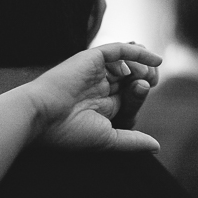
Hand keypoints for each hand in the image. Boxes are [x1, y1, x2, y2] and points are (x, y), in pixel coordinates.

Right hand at [23, 43, 161, 151]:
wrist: (40, 117)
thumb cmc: (68, 132)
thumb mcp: (107, 139)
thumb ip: (132, 140)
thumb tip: (156, 147)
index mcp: (99, 104)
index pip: (127, 95)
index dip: (141, 93)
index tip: (148, 93)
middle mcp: (97, 86)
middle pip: (130, 77)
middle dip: (145, 78)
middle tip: (152, 81)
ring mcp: (94, 71)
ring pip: (127, 63)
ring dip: (143, 67)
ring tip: (148, 75)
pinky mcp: (92, 58)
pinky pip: (120, 51)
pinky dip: (138, 53)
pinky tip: (155, 60)